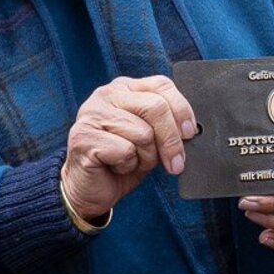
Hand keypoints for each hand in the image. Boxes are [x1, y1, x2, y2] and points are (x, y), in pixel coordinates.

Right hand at [61, 74, 195, 219]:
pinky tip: (115, 166)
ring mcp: (92, 114)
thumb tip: (190, 130)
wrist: (89, 189)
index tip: (189, 133)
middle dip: (171, 140)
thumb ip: (164, 125)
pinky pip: (125, 151)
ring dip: (145, 157)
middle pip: (156, 107)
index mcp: (125, 88)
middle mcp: (106, 95)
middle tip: (175, 163)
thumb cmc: (121, 161)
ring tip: (131, 161)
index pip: (161, 85)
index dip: (182, 109)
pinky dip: (127, 165)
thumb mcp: (150, 138)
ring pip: (143, 133)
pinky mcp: (84, 137)